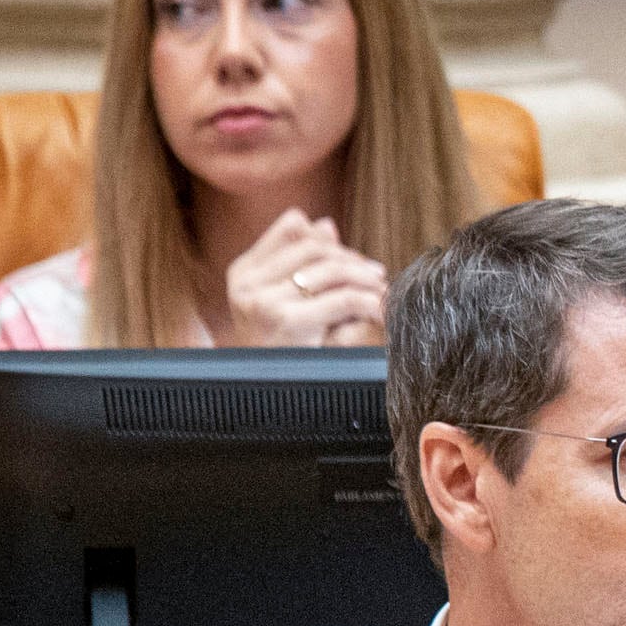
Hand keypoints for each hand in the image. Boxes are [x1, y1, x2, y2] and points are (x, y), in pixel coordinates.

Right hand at [218, 211, 386, 346]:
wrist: (266, 400)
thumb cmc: (281, 353)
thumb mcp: (286, 304)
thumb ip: (301, 265)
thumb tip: (325, 224)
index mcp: (243, 271)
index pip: (292, 228)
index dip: (329, 239)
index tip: (353, 258)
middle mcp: (248, 282)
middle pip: (315, 248)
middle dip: (352, 259)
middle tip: (376, 275)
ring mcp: (264, 301)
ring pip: (332, 271)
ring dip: (365, 279)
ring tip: (382, 292)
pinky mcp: (288, 321)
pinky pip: (343, 299)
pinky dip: (369, 303)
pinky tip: (381, 312)